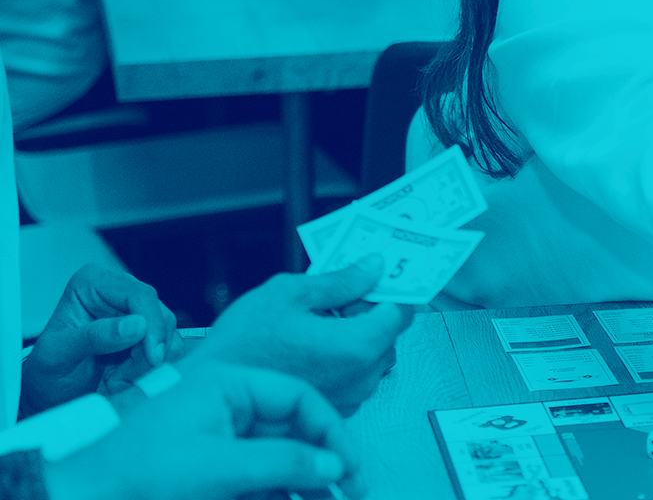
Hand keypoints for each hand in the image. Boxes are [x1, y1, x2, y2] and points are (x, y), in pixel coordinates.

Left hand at [21, 264, 176, 414]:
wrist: (51, 395)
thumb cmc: (47, 373)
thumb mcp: (59, 355)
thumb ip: (95, 337)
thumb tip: (135, 324)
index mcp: (91, 284)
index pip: (138, 294)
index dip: (151, 324)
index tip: (151, 354)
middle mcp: (116, 294)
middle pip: (158, 314)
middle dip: (147, 349)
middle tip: (125, 373)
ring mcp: (134, 314)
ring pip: (168, 332)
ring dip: (148, 362)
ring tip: (119, 376)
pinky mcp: (147, 334)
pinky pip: (170, 347)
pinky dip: (154, 367)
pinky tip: (128, 375)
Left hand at [44, 363, 363, 499]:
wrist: (81, 496)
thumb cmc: (127, 472)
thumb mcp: (215, 466)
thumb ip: (281, 462)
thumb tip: (332, 463)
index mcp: (228, 384)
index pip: (300, 398)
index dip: (332, 432)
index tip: (349, 466)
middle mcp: (228, 405)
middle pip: (297, 428)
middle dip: (326, 460)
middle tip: (350, 488)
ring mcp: (221, 437)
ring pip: (282, 455)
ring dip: (308, 479)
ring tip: (329, 498)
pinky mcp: (213, 466)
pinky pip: (261, 475)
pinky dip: (281, 489)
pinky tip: (298, 497)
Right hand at [191, 257, 412, 413]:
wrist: (213, 385)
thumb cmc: (242, 345)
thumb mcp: (290, 293)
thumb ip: (340, 280)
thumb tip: (372, 268)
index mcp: (356, 346)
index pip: (402, 311)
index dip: (390, 289)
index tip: (378, 277)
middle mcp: (360, 376)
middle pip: (390, 333)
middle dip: (371, 310)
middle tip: (340, 296)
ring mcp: (350, 395)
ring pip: (375, 354)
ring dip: (358, 334)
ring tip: (320, 321)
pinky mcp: (338, 405)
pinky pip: (357, 373)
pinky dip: (346, 356)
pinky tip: (315, 344)